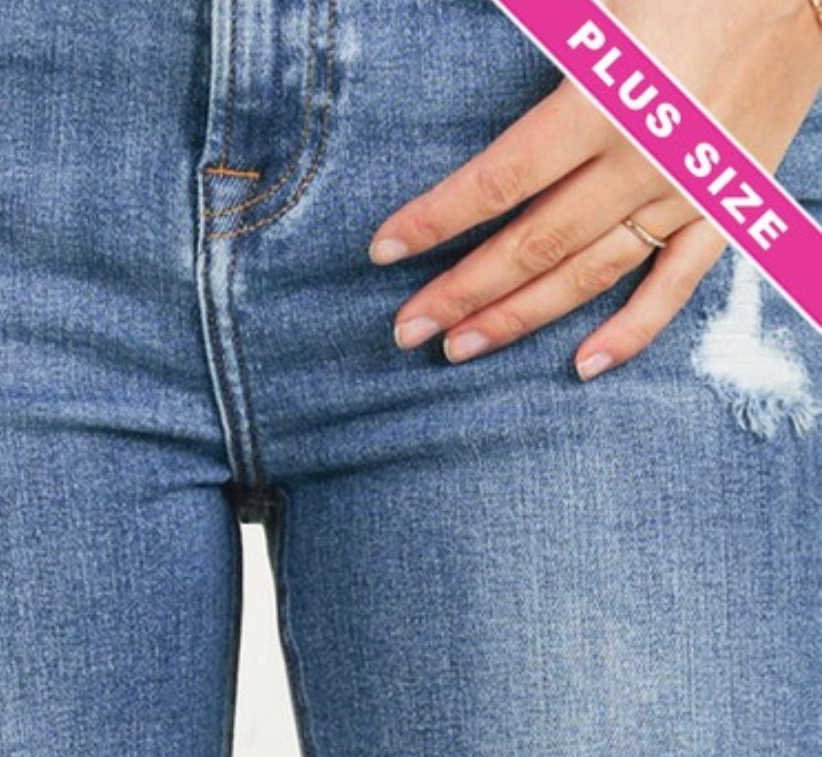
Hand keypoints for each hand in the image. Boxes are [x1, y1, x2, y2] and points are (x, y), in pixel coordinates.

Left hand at [368, 0, 821, 377]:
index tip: (385, 251)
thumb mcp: (605, 3)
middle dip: (460, 290)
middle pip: (530, 244)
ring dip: (517, 318)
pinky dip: (630, 333)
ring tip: (458, 348)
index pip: (498, 182)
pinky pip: (673, 288)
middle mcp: (639, 163)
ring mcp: (684, 196)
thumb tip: (488, 37)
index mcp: (605, 103)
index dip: (436, 220)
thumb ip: (545, 34)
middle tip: (404, 330)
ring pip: (585, 276)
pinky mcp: (724, 210)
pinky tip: (582, 366)